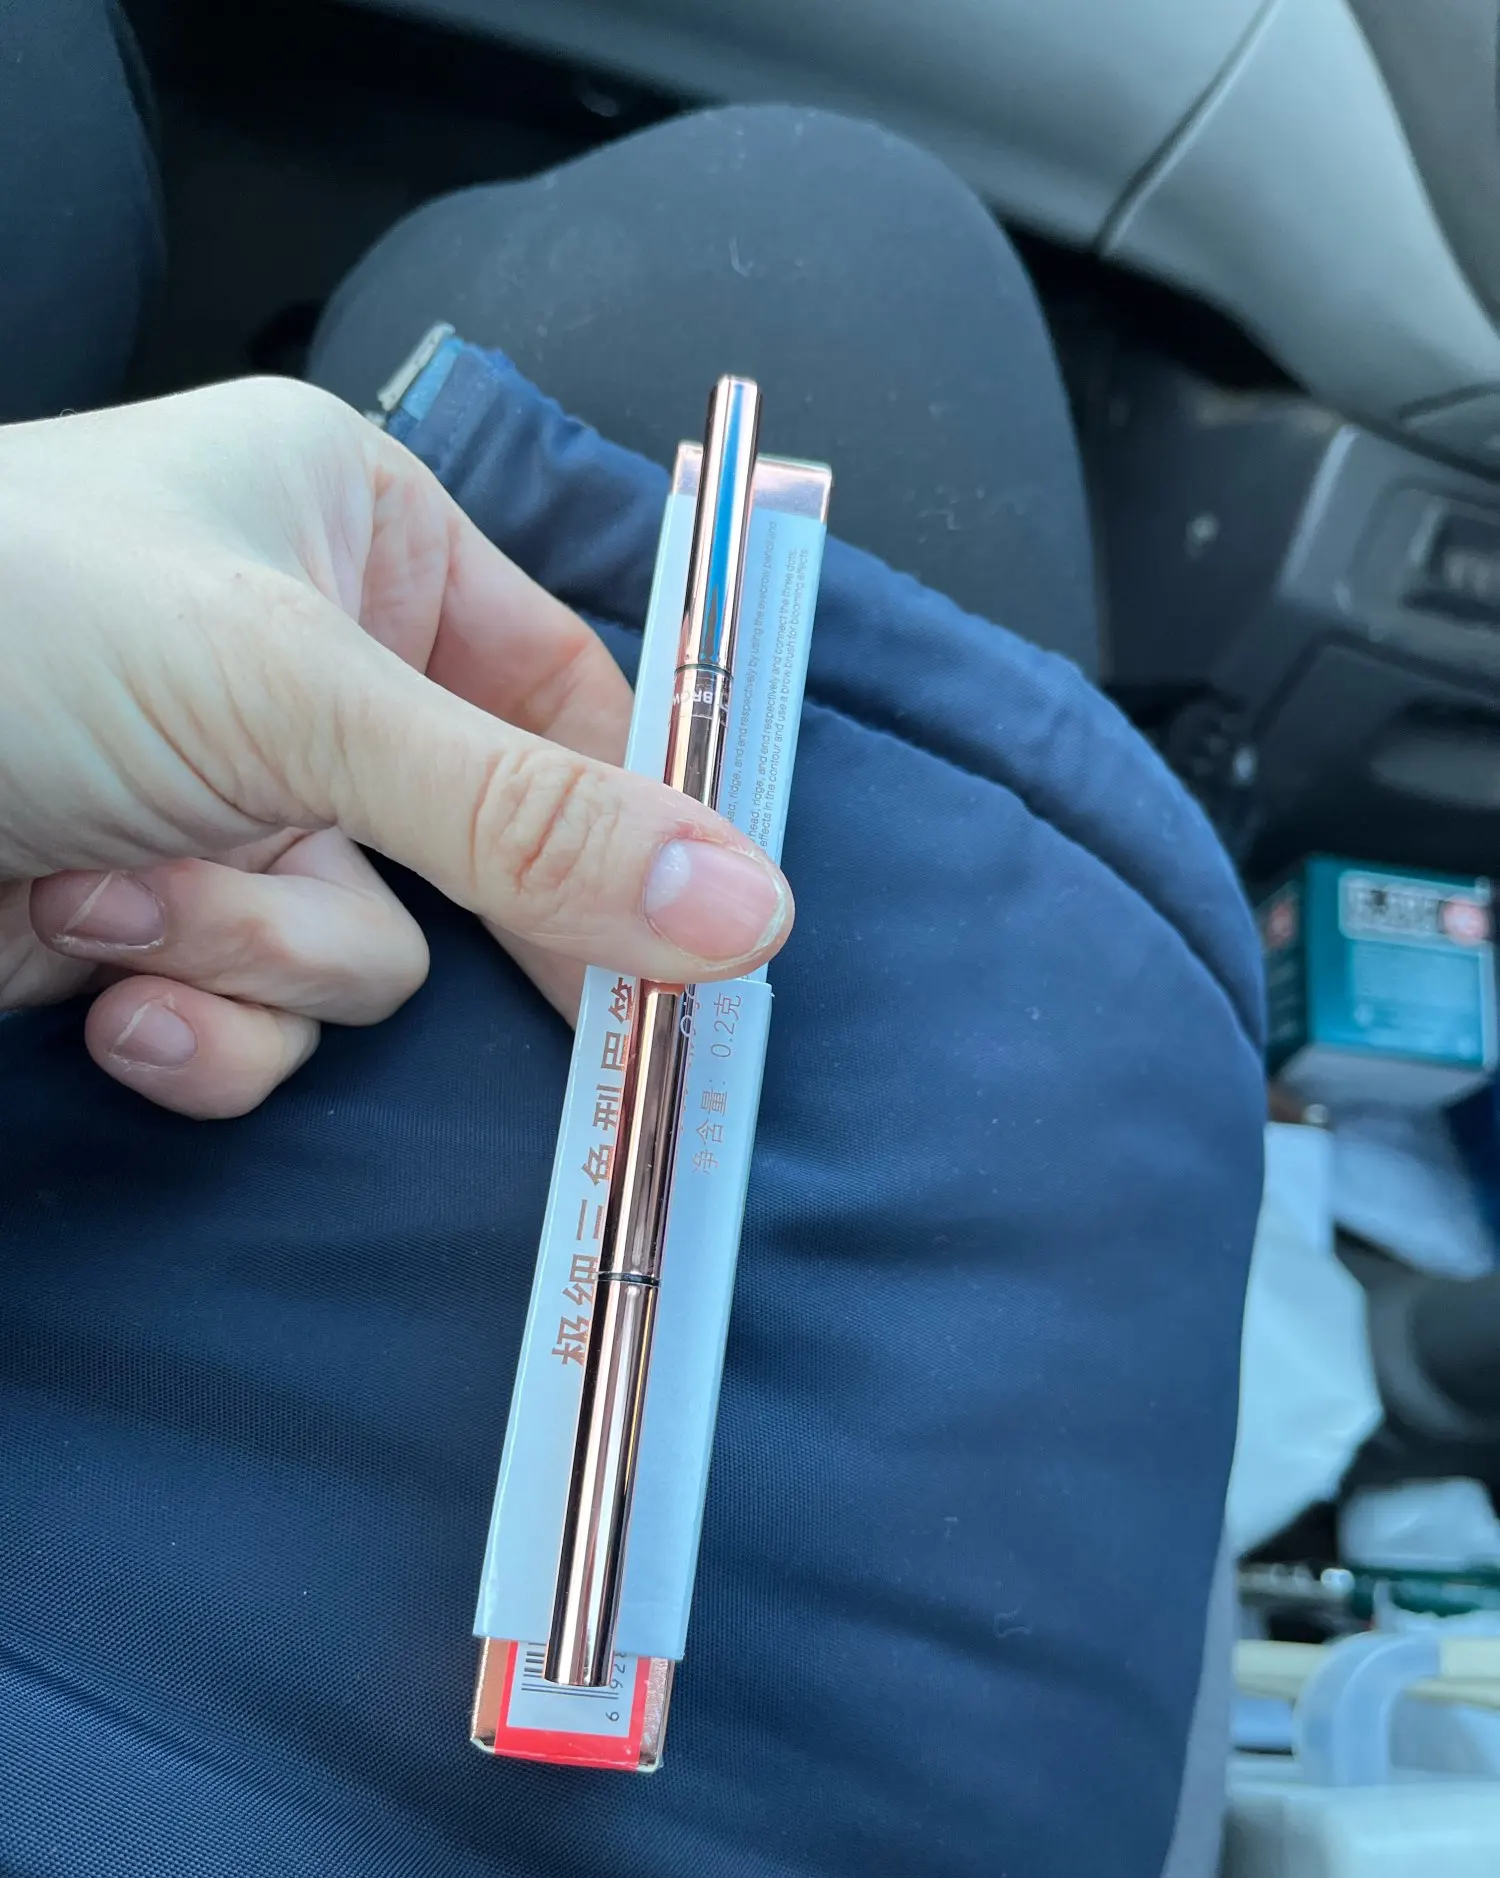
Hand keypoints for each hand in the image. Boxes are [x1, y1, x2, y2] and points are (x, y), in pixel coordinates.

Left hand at [0, 378, 791, 1115]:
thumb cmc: (10, 627)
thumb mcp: (298, 697)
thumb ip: (528, 819)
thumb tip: (750, 912)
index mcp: (356, 538)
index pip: (566, 692)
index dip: (634, 815)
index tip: (703, 937)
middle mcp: (303, 672)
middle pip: (481, 847)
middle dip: (420, 907)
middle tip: (554, 1017)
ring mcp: (229, 809)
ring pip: (367, 954)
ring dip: (258, 950)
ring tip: (130, 892)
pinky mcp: (154, 930)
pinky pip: (263, 1020)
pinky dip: (199, 1024)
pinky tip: (105, 981)